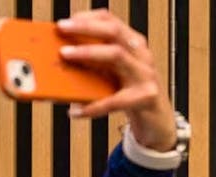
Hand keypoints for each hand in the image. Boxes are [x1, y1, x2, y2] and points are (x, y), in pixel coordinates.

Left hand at [57, 9, 176, 151]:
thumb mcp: (111, 74)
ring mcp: (144, 74)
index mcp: (132, 45)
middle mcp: (140, 55)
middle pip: (114, 32)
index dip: (89, 18)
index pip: (112, 22)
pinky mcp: (144, 97)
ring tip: (65, 56)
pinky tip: (75, 112)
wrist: (156, 118)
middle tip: (62, 29)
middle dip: (86, 28)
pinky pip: (115, 100)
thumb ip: (92, 65)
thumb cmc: (129, 93)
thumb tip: (59, 61)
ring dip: (88, 53)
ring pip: (116, 56)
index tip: (67, 20)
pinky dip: (93, 107)